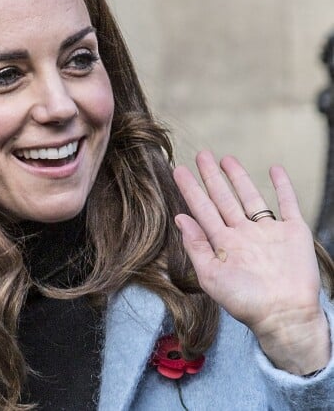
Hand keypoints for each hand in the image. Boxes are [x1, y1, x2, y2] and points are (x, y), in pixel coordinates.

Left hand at [173, 150, 329, 374]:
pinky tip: (274, 170)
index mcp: (223, 243)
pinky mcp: (294, 232)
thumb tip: (180, 218)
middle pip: (224, 197)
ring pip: (250, 196)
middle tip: (201, 155)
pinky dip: (283, 186)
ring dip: (239, 177)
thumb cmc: (246, 302)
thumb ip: (195, 246)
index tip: (178, 170)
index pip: (202, 209)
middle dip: (211, 176)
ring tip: (226, 159)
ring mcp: (268, 232)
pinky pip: (288, 203)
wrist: (285, 316)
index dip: (190, 189)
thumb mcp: (211, 276)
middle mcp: (244, 234)